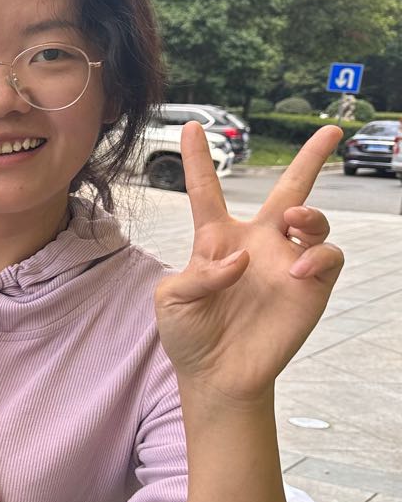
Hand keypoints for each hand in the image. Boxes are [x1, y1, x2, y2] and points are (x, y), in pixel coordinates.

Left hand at [154, 123, 344, 402]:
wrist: (216, 374)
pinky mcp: (310, 285)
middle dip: (311, 160)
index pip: (206, 191)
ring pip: (313, 218)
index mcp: (214, 239)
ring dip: (309, 212)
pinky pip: (328, 256)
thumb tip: (240, 261)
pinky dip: (319, 254)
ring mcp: (286, 261)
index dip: (197, 160)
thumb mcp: (171, 299)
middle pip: (287, 191)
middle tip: (330, 131)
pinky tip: (298, 268)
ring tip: (294, 220)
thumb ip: (197, 274)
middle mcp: (255, 243)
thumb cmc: (188, 333)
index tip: (191, 127)